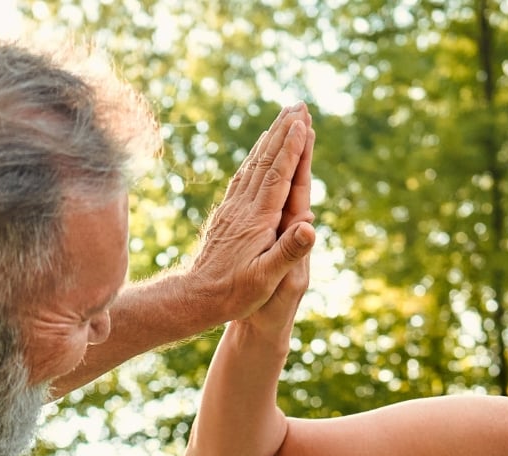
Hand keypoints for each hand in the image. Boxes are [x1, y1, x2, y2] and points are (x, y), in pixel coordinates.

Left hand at [189, 103, 318, 330]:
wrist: (196, 298)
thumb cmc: (234, 293)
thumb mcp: (266, 278)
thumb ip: (288, 251)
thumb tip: (311, 226)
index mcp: (258, 220)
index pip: (279, 176)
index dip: (292, 148)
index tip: (303, 122)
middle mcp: (244, 208)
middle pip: (266, 161)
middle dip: (283, 131)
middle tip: (298, 105)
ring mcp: (233, 209)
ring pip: (254, 165)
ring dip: (270, 139)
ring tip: (283, 118)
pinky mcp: (226, 214)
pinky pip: (243, 178)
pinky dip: (255, 158)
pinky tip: (259, 152)